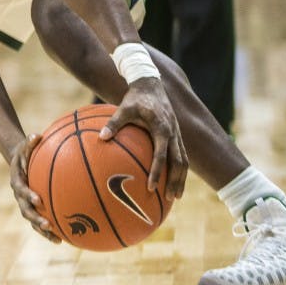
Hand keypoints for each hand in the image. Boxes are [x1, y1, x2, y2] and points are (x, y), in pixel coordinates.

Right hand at [9, 134, 61, 243]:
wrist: (18, 163)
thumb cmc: (25, 153)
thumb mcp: (24, 145)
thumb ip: (30, 142)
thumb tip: (37, 135)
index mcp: (17, 181)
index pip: (21, 190)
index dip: (28, 195)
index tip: (38, 199)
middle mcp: (20, 196)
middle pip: (26, 211)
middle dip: (36, 219)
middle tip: (47, 224)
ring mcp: (26, 204)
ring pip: (33, 221)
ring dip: (43, 231)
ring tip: (57, 239)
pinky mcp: (33, 209)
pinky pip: (40, 222)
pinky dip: (50, 231)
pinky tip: (63, 239)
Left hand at [99, 77, 187, 199]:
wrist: (151, 85)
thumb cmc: (135, 98)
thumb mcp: (123, 108)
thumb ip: (113, 123)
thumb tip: (101, 138)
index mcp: (161, 128)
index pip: (161, 155)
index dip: (156, 172)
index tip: (150, 187)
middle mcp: (173, 133)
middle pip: (179, 163)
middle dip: (175, 182)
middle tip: (170, 199)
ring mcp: (177, 134)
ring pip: (184, 161)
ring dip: (181, 179)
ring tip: (176, 197)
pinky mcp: (177, 135)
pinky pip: (181, 155)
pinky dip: (179, 170)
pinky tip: (172, 181)